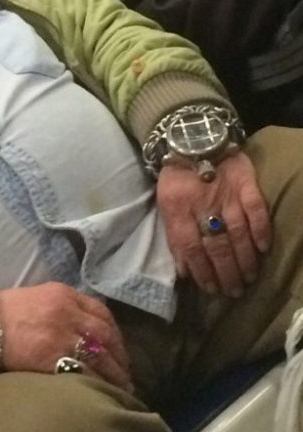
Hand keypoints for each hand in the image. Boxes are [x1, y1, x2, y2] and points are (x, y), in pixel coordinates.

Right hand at [0, 282, 132, 392]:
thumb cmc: (5, 312)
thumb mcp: (38, 298)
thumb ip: (63, 309)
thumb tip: (84, 328)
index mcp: (64, 295)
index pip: (101, 312)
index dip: (114, 332)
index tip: (118, 348)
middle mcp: (68, 313)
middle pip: (106, 334)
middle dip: (119, 355)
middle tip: (124, 372)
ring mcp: (62, 336)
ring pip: (101, 356)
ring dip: (115, 373)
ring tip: (121, 387)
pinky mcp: (53, 358)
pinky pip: (84, 372)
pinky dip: (97, 383)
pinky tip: (101, 392)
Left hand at [156, 152, 270, 297]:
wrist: (194, 139)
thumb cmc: (177, 178)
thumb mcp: (166, 206)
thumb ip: (175, 237)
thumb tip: (184, 271)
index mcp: (177, 211)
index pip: (190, 247)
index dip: (201, 271)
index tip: (210, 289)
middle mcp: (201, 205)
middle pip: (216, 245)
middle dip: (225, 272)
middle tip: (233, 292)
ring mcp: (225, 194)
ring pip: (236, 232)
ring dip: (244, 259)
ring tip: (249, 278)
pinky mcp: (245, 183)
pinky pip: (256, 209)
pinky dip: (260, 229)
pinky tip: (264, 248)